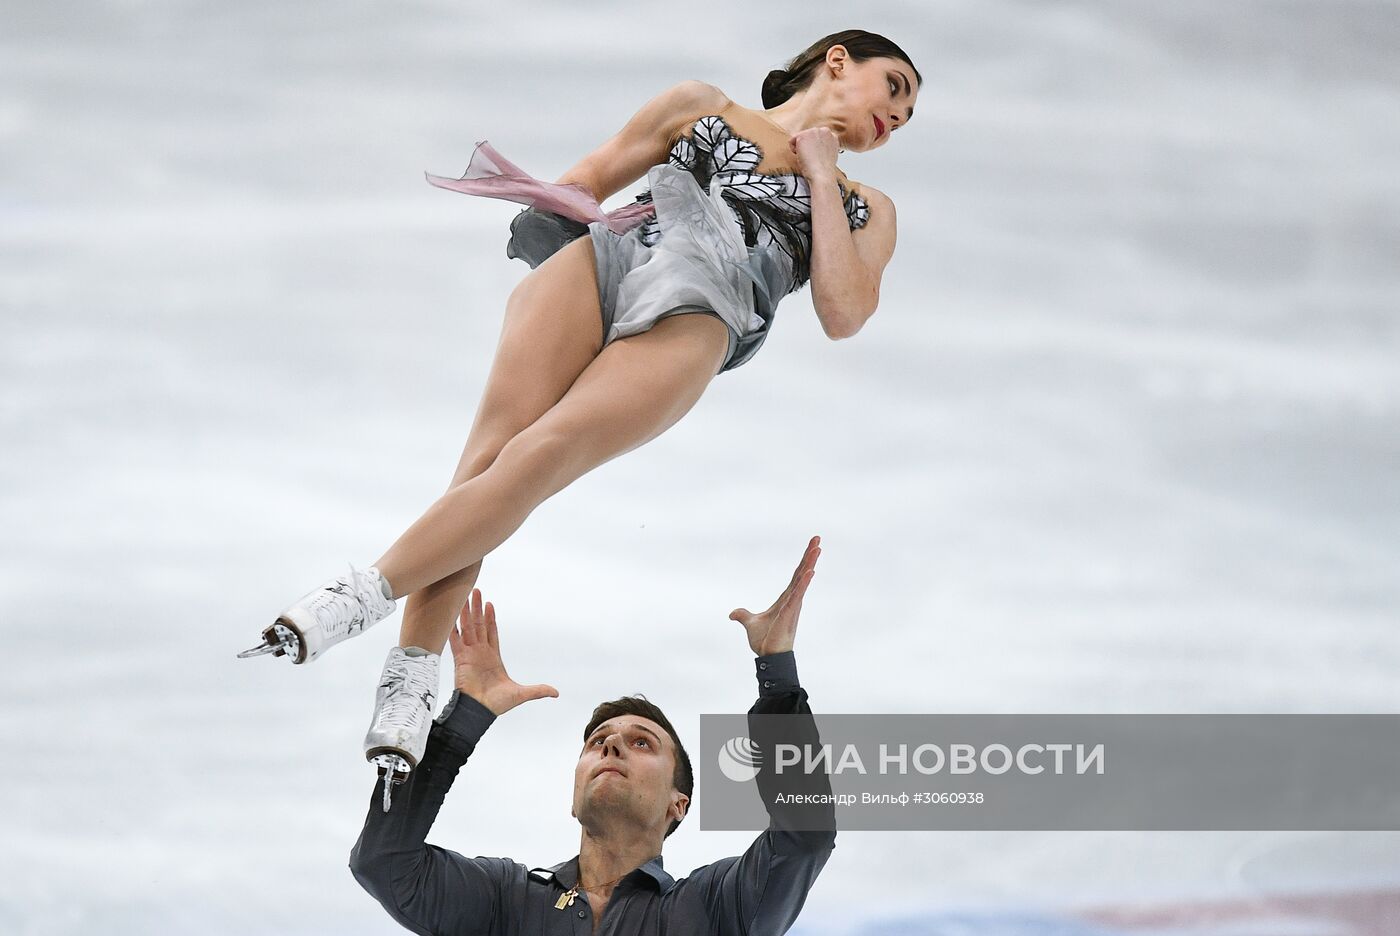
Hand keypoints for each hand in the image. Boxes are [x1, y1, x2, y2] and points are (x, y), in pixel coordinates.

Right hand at [447, 588, 557, 715]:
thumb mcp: (522, 694)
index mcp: (492, 658)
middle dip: (477, 608)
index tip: (489, 604)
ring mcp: (469, 654)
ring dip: (465, 612)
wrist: (480, 712)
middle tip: (476, 591)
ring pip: (467, 627)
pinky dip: (453, 628)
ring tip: (465, 595)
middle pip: (478, 625)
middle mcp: (480, 653)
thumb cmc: (496, 704)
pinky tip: (450, 615)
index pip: (491, 632)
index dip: (490, 618)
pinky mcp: (460, 659)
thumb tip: (555, 693)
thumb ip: (538, 690)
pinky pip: (455, 639)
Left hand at [728, 535, 819, 655]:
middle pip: (802, 572)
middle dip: (809, 555)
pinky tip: (810, 571)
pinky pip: (798, 594)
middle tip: (818, 539)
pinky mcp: (790, 613)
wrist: (768, 656)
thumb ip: (743, 615)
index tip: (812, 546)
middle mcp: (792, 599)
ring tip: (818, 548)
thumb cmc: (765, 641)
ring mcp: (793, 605)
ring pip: (802, 580)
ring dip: (810, 563)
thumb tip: (732, 613)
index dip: (803, 561)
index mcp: (785, 598)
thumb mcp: (750, 623)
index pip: (796, 575)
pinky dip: (804, 583)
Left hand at [788, 127, 840, 183]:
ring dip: (801, 147)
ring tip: (808, 157)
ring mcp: (813, 131)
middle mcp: (824, 130)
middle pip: (808, 135)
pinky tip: (802, 156)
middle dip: (807, 145)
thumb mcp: (829, 154)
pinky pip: (791, 141)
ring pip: (800, 137)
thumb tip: (815, 146)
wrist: (822, 174)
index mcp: (832, 135)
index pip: (816, 137)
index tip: (815, 155)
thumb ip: (824, 146)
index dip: (813, 147)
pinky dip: (793, 149)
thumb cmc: (824, 169)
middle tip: (811, 157)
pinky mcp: (803, 135)